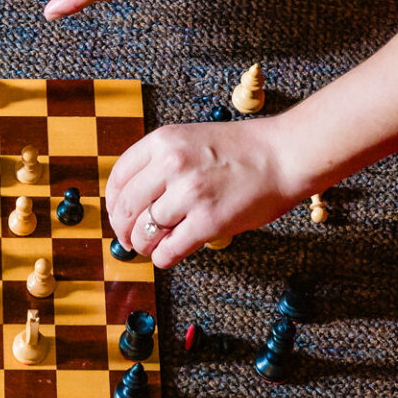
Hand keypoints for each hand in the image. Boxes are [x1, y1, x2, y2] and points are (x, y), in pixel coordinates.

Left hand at [105, 114, 305, 267]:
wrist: (284, 156)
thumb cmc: (242, 150)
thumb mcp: (190, 139)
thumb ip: (161, 162)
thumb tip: (133, 198)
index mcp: (163, 141)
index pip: (118, 178)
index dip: (113, 204)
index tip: (118, 215)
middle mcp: (171, 165)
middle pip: (126, 208)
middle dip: (123, 230)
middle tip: (129, 240)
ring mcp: (189, 194)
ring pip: (143, 233)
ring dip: (143, 246)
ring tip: (152, 247)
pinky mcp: (208, 222)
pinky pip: (169, 250)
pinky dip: (163, 258)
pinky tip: (169, 254)